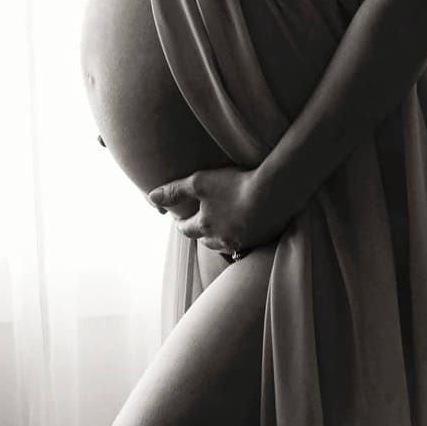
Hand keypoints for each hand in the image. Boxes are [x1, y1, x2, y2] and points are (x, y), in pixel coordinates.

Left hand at [147, 164, 291, 258]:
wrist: (275, 194)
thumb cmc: (235, 186)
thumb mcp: (200, 183)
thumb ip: (175, 190)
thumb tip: (151, 197)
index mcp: (205, 227)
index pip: (186, 229)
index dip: (181, 222)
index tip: (180, 216)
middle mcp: (222, 240)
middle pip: (206, 240)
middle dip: (202, 231)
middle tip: (203, 219)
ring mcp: (243, 242)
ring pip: (226, 243)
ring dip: (222, 235)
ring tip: (225, 223)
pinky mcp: (262, 240)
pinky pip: (247, 242)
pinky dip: (244, 234)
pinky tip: (248, 225)